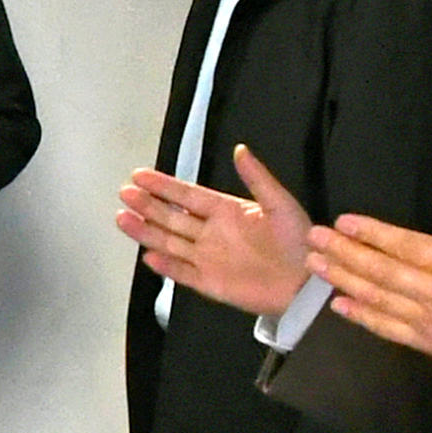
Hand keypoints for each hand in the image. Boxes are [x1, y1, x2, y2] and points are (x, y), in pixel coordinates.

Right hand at [116, 145, 312, 318]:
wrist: (308, 282)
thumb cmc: (299, 240)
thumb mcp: (280, 203)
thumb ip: (257, 178)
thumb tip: (240, 149)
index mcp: (226, 211)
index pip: (187, 195)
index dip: (164, 186)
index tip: (140, 175)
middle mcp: (211, 233)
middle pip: (172, 217)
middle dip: (148, 205)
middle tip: (125, 193)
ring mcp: (208, 258)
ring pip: (170, 242)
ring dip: (146, 232)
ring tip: (123, 218)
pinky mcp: (210, 283)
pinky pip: (183, 273)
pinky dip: (166, 266)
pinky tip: (148, 256)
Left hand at [305, 177, 431, 380]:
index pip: (407, 246)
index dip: (373, 234)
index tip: (345, 221)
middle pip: (383, 271)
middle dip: (345, 253)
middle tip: (314, 238)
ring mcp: (431, 321)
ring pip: (380, 299)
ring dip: (345, 280)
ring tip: (316, 264)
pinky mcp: (430, 343)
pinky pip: (389, 329)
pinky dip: (362, 317)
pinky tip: (339, 305)